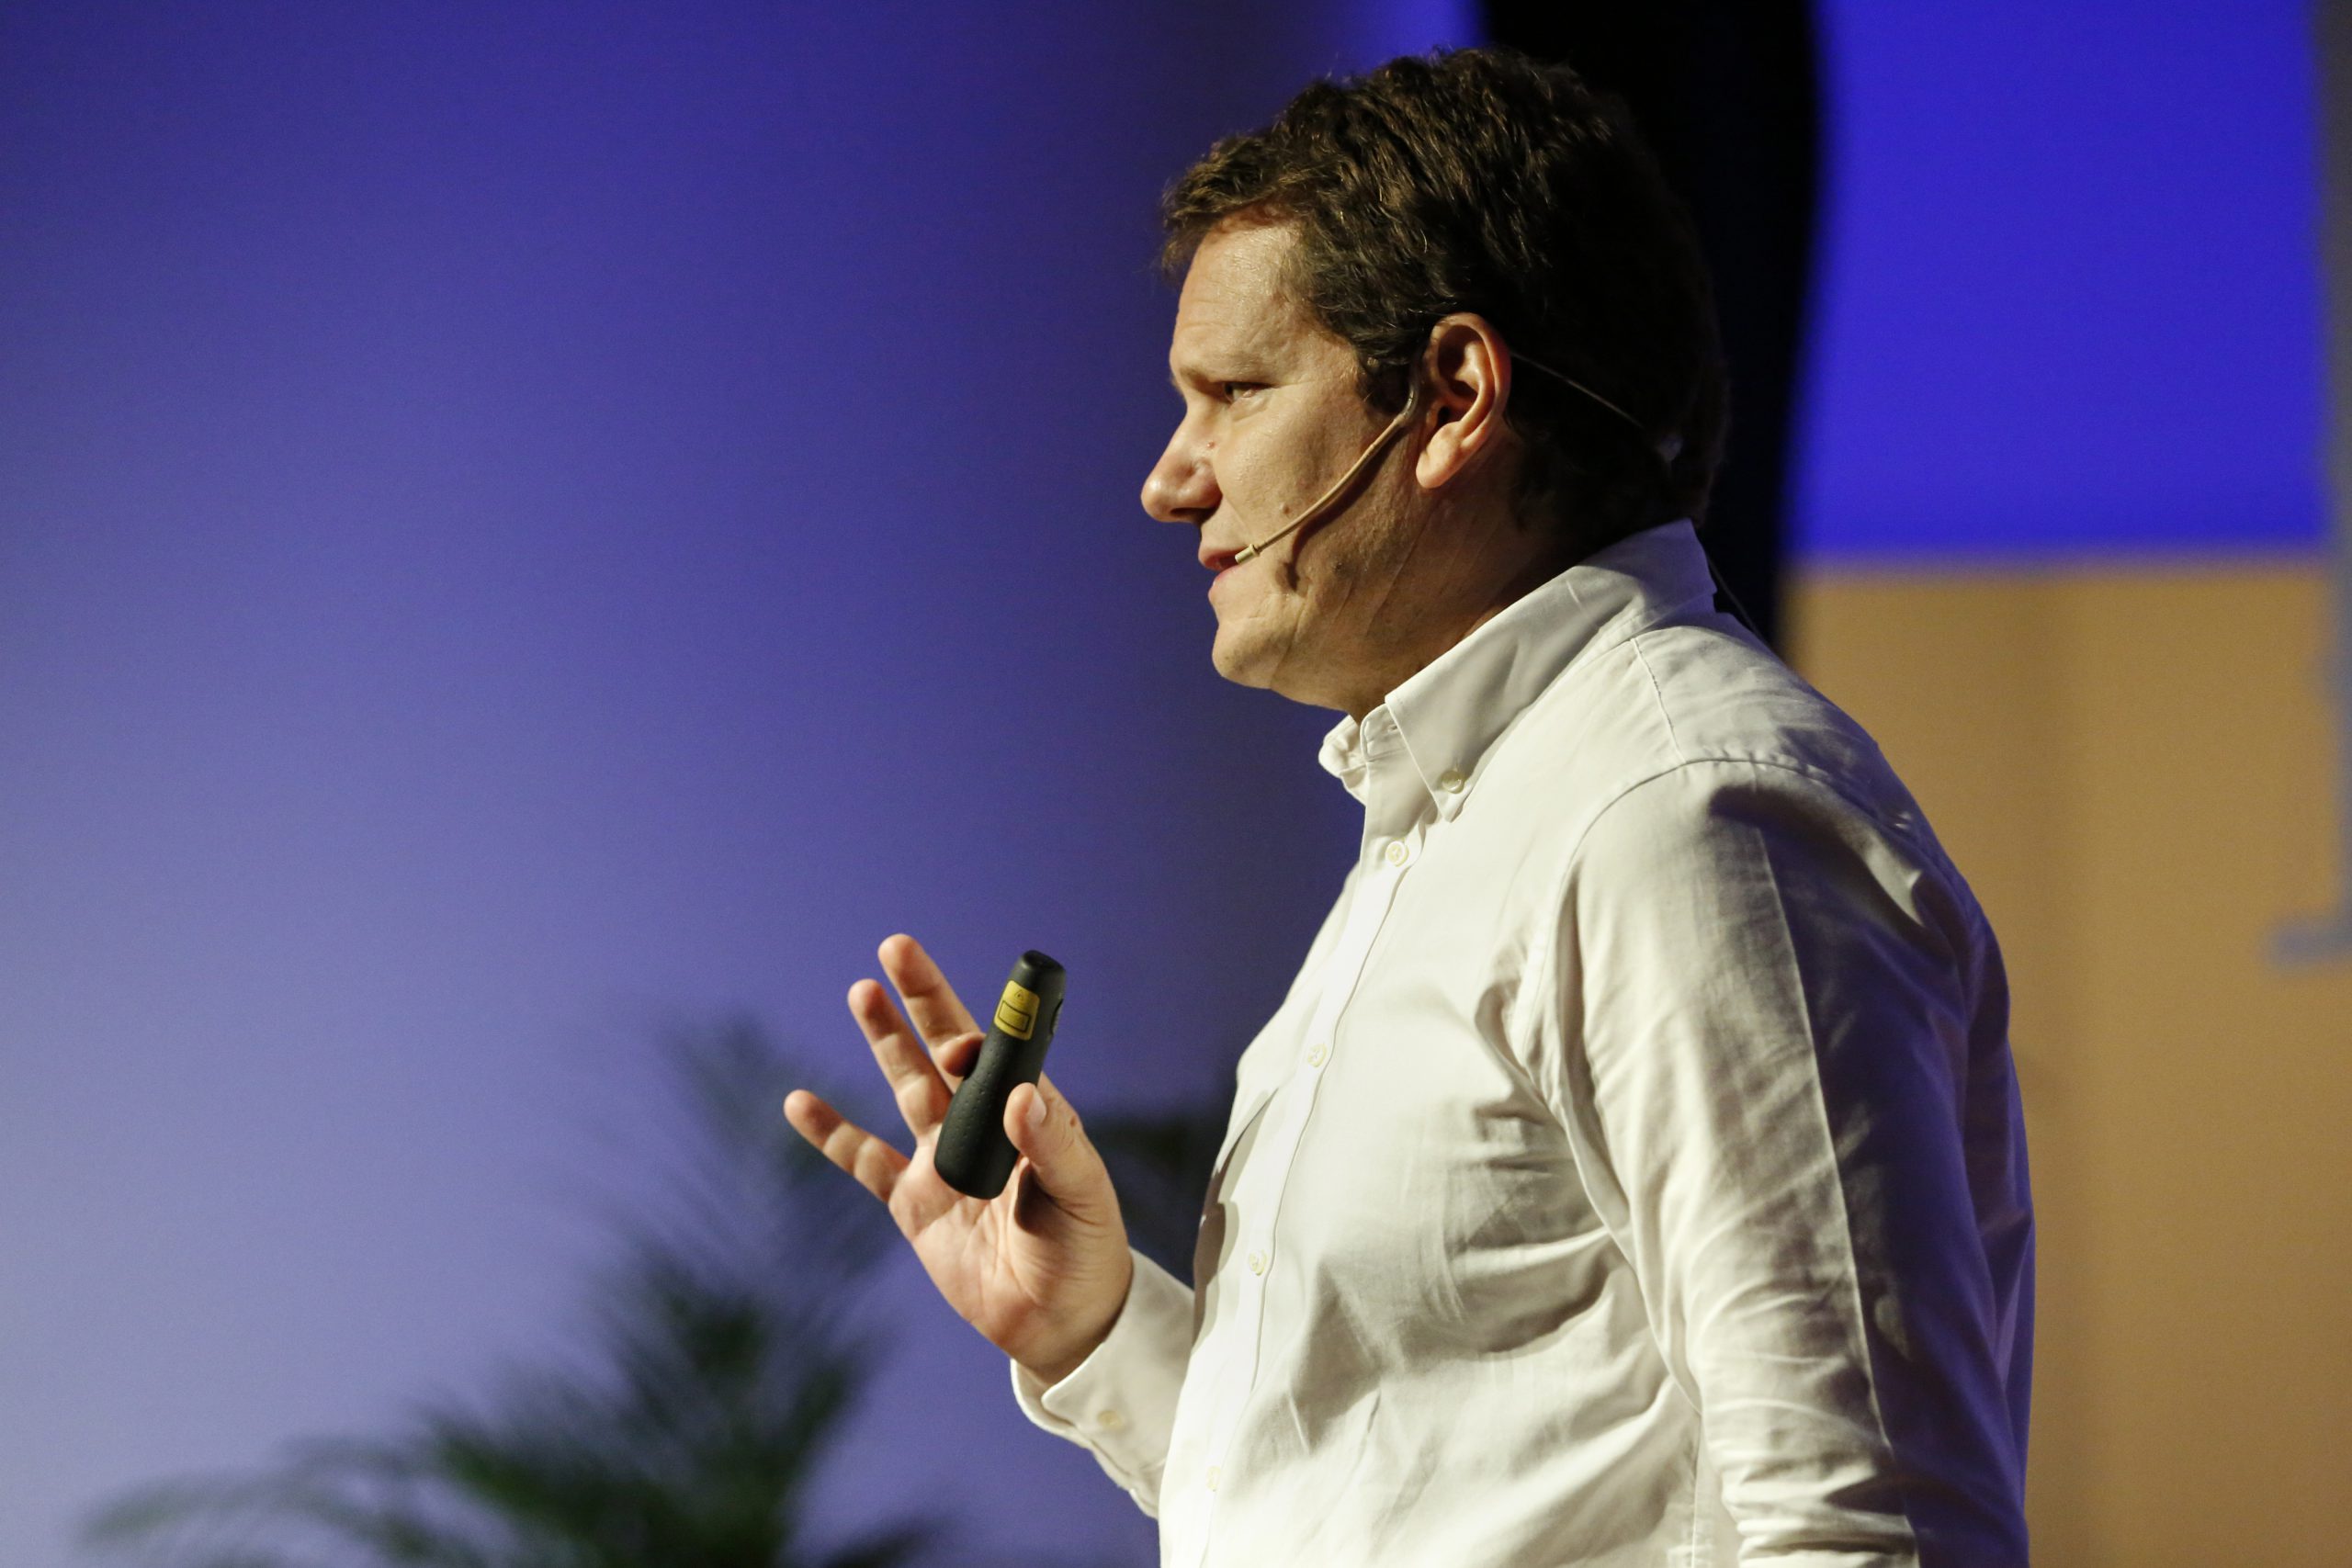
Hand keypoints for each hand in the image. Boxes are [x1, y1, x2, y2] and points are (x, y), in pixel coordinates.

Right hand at [783, 933, 1132, 1384]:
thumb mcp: (1082, 1196)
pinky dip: (832, 1133)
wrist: (1060, 1324)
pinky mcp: (914, 1204)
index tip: (961, 1038)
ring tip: (863, 991)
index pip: (1000, 1056)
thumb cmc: (1086, 1251)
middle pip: (945, 1049)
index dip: (978, 1035)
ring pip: (906, 1085)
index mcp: (1032, 1114)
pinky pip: (865, 1160)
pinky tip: (800, 1102)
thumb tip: (1023, 1095)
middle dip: (922, 999)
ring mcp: (944, 1161)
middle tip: (896, 947)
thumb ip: (1051, 1147)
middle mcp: (984, 1126)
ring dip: (884, 1039)